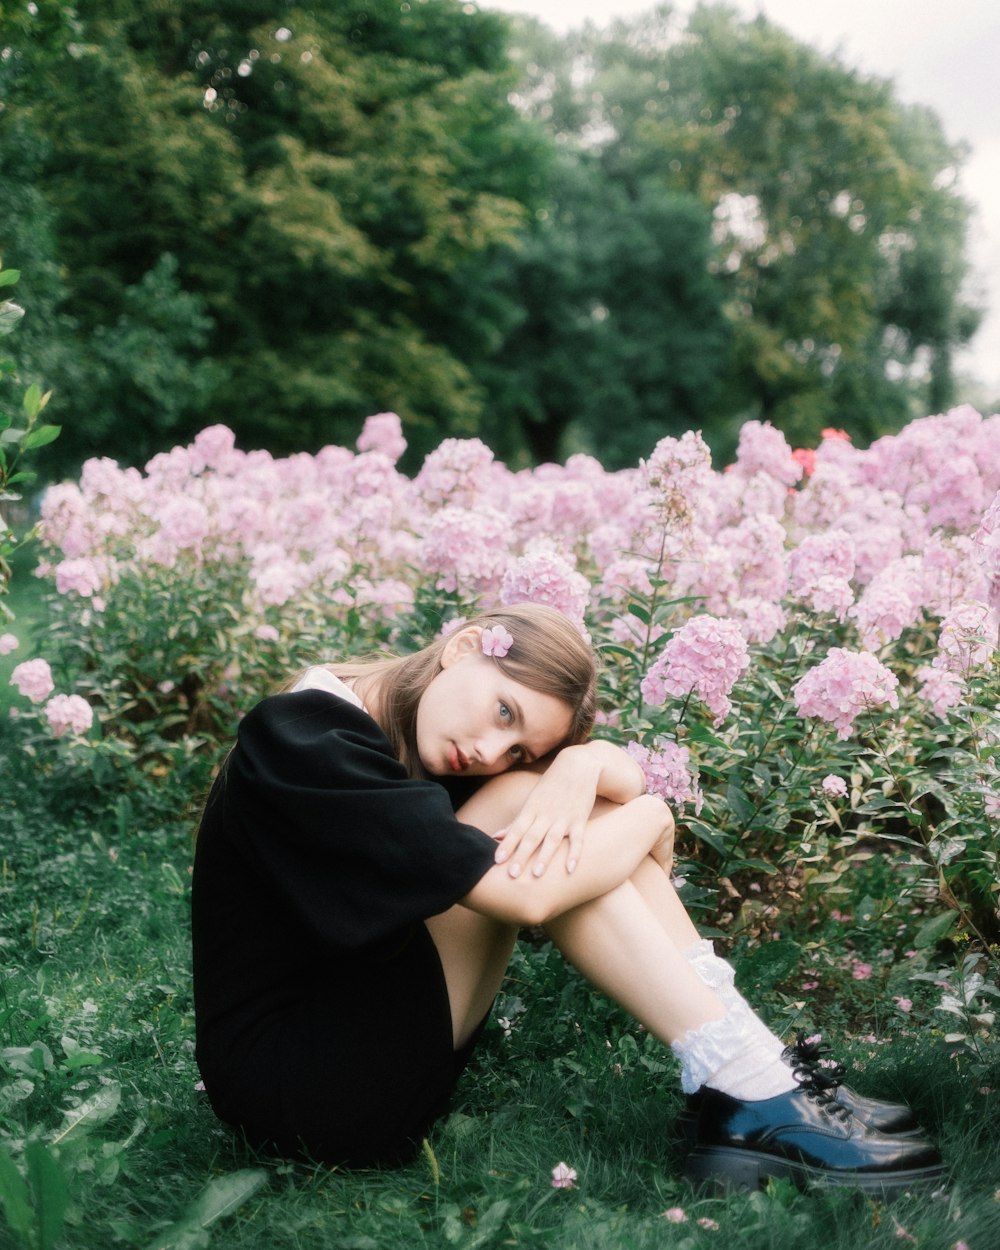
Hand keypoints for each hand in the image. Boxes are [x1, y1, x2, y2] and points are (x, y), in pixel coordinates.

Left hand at [492, 744, 599, 878]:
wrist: (578, 765)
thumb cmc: (551, 786)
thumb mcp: (532, 801)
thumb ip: (516, 822)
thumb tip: (496, 836)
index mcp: (531, 809)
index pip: (516, 830)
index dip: (506, 845)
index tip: (496, 861)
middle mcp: (545, 814)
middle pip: (531, 837)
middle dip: (521, 855)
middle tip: (512, 875)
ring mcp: (563, 817)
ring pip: (552, 839)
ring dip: (545, 857)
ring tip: (537, 875)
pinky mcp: (580, 819)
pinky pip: (578, 839)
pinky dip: (575, 853)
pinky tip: (570, 869)